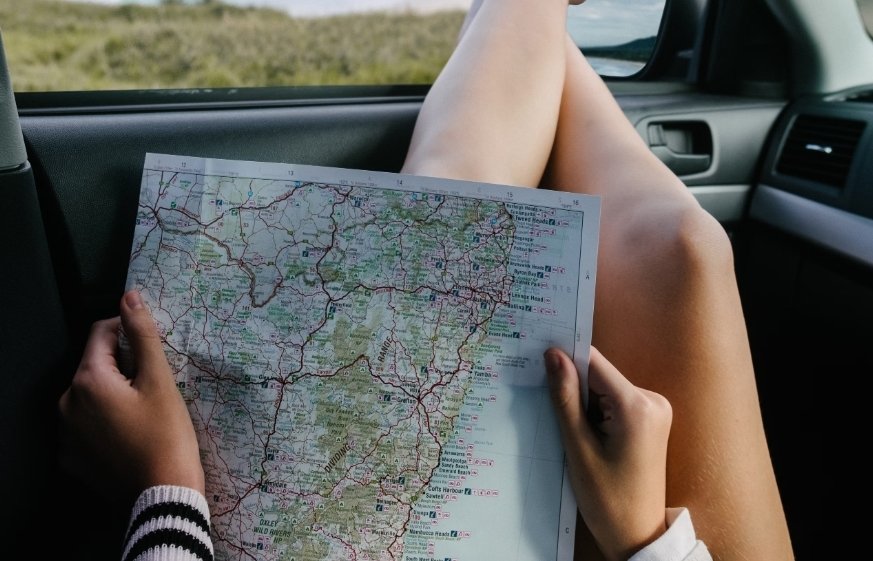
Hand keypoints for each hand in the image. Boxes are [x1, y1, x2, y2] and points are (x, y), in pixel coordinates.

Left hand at [58, 290, 203, 497]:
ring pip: (92, 395)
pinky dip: (107, 420)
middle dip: (124, 365)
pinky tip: (132, 432)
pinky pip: (87, 424)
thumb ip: (143, 334)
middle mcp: (67, 403)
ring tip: (146, 410)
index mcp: (87, 380)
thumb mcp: (160, 380)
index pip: (102, 333)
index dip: (129, 330)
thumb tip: (130, 296)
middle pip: (96, 365)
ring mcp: (66, 433)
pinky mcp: (72, 457)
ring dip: (115, 392)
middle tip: (156, 384)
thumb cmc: (166, 435)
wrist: (163, 495)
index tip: (154, 346)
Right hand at [545, 347, 670, 560]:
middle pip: (599, 376)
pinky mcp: (650, 420)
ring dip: (582, 403)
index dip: (564, 358)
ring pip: (604, 389)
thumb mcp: (579, 448)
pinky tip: (584, 435)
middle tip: (547, 407)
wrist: (638, 536)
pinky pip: (614, 402)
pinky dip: (595, 412)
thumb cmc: (608, 499)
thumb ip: (566, 398)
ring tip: (570, 431)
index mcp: (637, 406)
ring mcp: (654, 409)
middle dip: (572, 387)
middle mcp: (652, 400)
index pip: (594, 363)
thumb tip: (553, 354)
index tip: (535, 357)